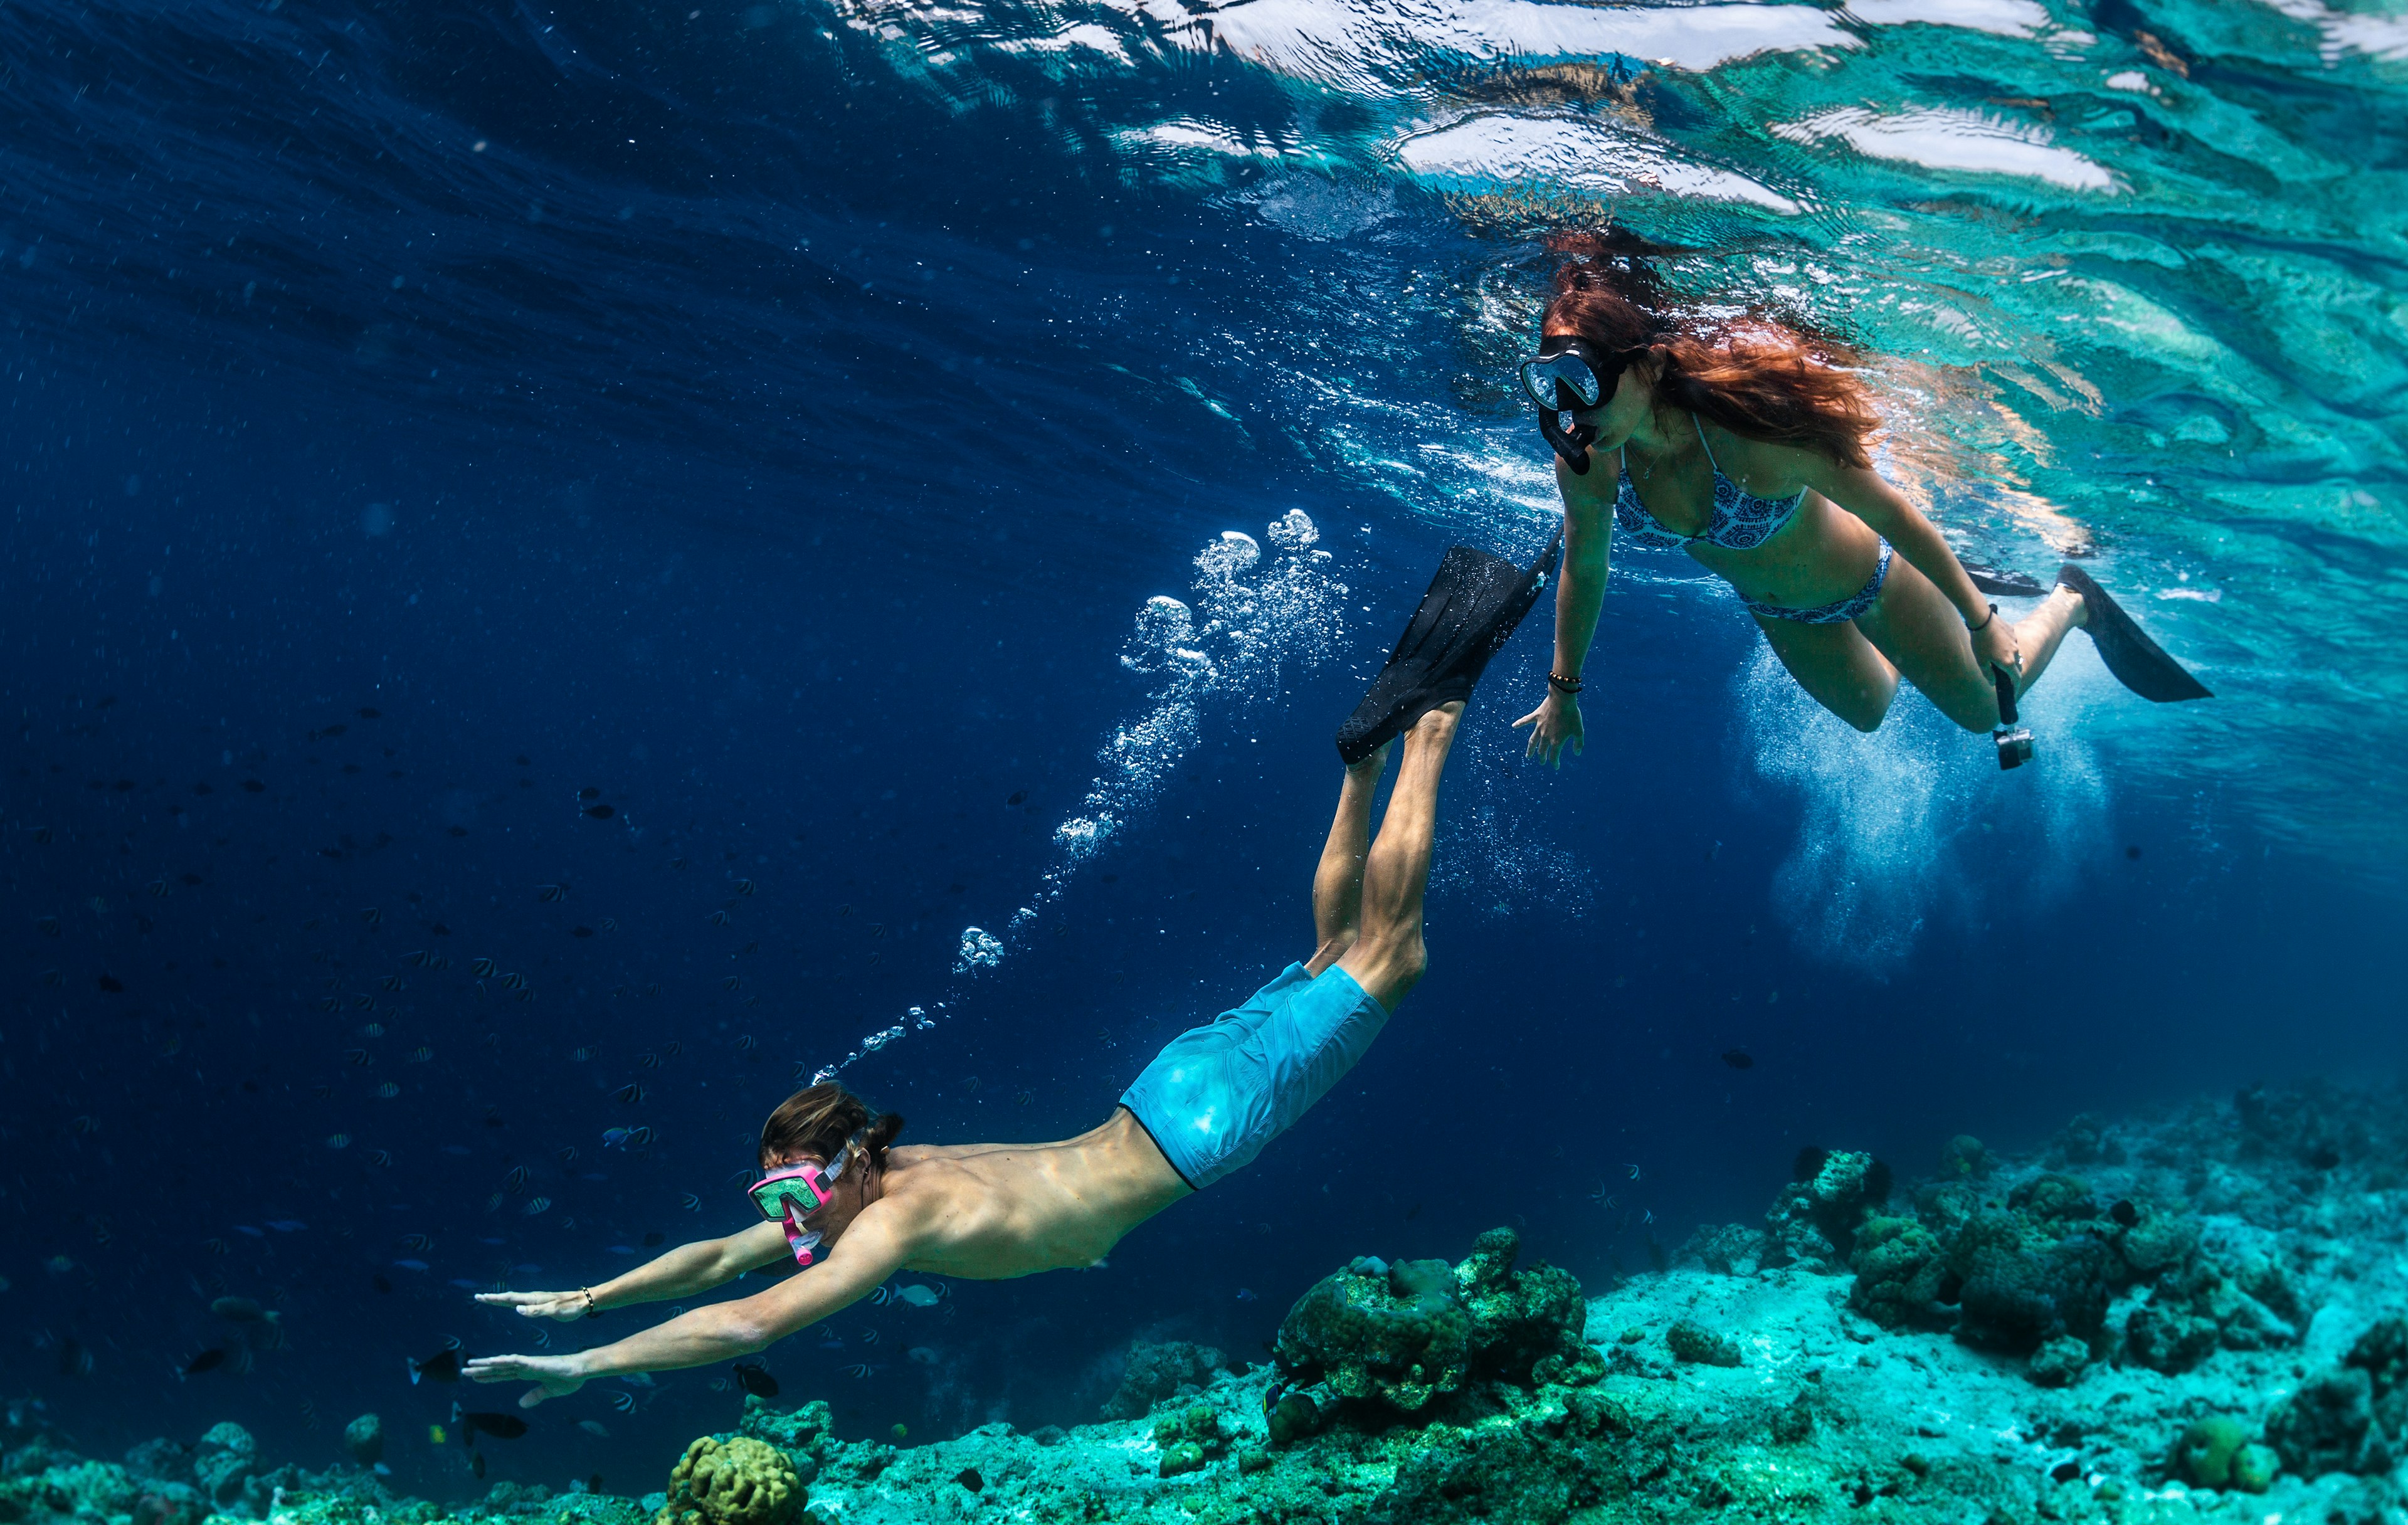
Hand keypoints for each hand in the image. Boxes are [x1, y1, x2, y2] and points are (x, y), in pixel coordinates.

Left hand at [463, 1351, 588, 1408]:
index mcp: (527, 1373)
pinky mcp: (535, 1363)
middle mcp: (524, 1367)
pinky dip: (504, 1361)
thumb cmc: (569, 1378)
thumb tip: (521, 1404)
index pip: (503, 1375)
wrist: (582, 1370)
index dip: (489, 1376)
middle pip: (499, 1368)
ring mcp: (528, 1364)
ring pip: (503, 1363)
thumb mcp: (549, 1391)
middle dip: (481, 1370)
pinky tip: (493, 1361)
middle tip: (464, 1370)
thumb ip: (535, 1396)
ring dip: (486, 1364)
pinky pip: (516, 1361)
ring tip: (470, 1364)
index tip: (474, 1377)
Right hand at [475, 1290, 589, 1322]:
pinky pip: (521, 1301)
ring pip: (514, 1298)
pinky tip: (512, 1305)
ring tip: (490, 1299)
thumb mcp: (553, 1311)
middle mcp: (533, 1297)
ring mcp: (536, 1299)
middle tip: (479, 1297)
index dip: (495, 1299)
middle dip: (493, 1298)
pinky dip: (511, 1302)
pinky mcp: (540, 1303)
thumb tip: (517, 1309)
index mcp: (533, 1299)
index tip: (481, 1297)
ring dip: (501, 1299)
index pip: (510, 1298)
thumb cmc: (569, 1308)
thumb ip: (536, 1311)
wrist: (582, 1302)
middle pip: (509, 1297)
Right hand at [1512, 689, 1584, 768]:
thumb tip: (1577, 753)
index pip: (1553, 757)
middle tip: (1541, 762)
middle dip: (1542, 758)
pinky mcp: (1536, 717)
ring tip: (1528, 756)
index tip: (1556, 766)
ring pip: (1532, 741)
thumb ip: (1578, 743)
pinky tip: (1513, 726)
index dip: (1554, 763)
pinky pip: (1525, 721)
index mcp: (1556, 741)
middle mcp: (1546, 737)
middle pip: (1542, 751)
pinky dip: (1519, 723)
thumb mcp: (1579, 731)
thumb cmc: (1572, 715)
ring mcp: (1539, 727)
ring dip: (1530, 749)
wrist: (1563, 700)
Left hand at [1972, 614, 2021, 694]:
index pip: (2016, 678)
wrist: (1982, 620)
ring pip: (2014, 653)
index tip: (2014, 691)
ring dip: (2007, 657)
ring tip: (1994, 654)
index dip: (2015, 686)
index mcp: (2008, 662)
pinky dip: (2005, 645)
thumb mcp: (1981, 661)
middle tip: (2002, 673)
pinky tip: (1994, 641)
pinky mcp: (2013, 632)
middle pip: (2016, 666)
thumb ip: (1988, 674)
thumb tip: (1993, 683)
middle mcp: (2015, 653)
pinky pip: (2011, 642)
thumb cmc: (1980, 642)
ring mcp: (2015, 642)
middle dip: (2011, 671)